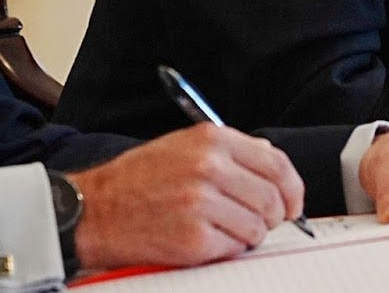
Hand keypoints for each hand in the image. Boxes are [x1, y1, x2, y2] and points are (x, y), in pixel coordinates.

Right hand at [71, 126, 302, 269]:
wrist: (93, 210)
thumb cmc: (139, 180)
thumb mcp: (186, 145)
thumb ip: (232, 151)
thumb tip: (273, 162)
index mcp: (213, 140)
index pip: (276, 163)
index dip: (292, 187)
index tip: (293, 203)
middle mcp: (210, 168)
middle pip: (271, 197)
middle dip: (275, 215)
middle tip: (265, 223)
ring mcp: (201, 204)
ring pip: (257, 226)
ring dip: (250, 235)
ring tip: (228, 231)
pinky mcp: (192, 239)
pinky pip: (233, 247)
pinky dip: (229, 249)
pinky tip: (209, 242)